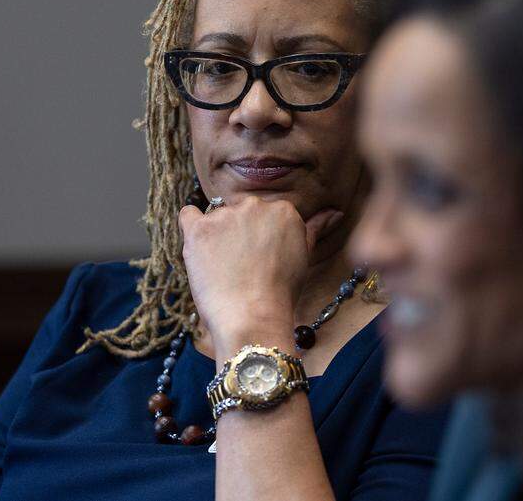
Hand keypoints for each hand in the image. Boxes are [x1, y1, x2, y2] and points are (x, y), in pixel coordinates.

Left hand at [178, 196, 342, 347]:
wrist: (252, 316)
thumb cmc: (281, 292)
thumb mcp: (304, 257)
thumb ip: (316, 228)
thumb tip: (335, 213)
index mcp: (284, 209)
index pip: (266, 214)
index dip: (261, 237)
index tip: (261, 257)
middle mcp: (255, 205)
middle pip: (242, 212)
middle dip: (240, 233)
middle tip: (243, 264)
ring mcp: (225, 215)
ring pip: (217, 217)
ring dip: (218, 235)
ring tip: (224, 267)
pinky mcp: (199, 229)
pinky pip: (188, 215)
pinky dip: (191, 225)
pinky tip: (199, 245)